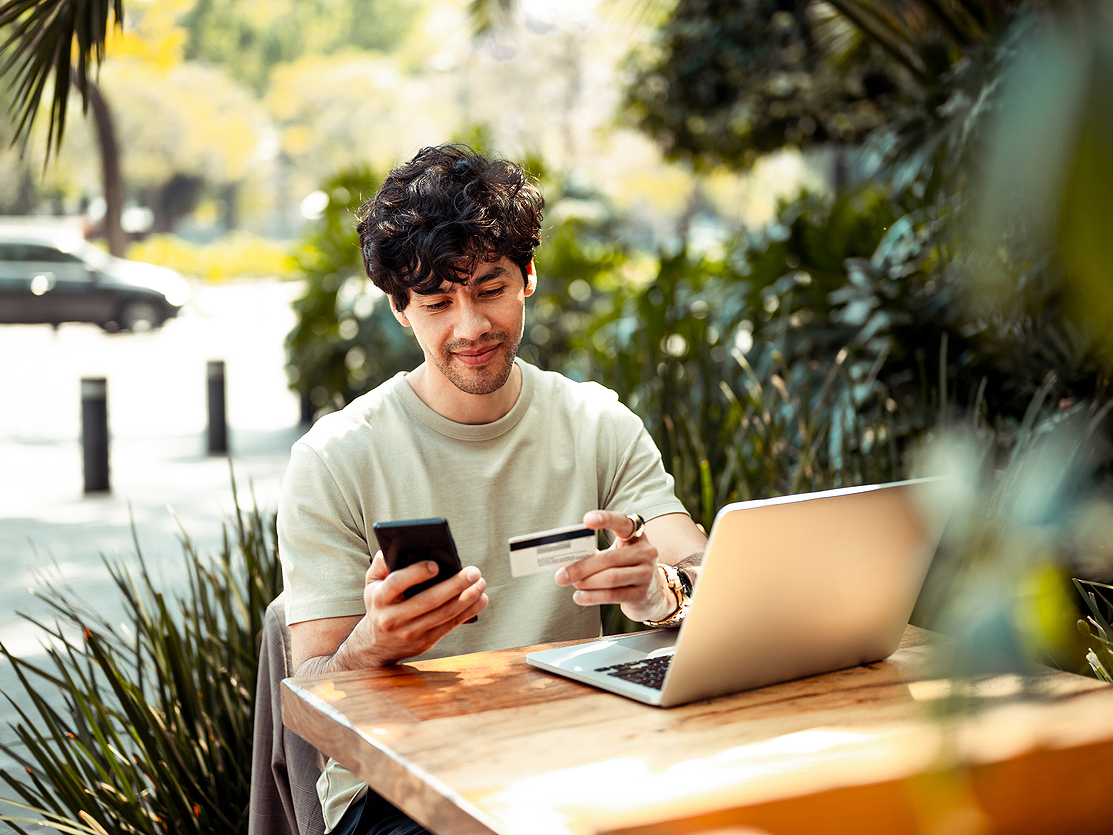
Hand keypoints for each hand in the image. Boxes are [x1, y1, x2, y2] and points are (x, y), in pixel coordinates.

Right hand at [341, 551, 487, 666]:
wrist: (377, 645)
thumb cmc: (380, 604)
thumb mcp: (372, 584)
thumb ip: (380, 565)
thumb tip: (394, 547)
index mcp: (379, 598)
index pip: (397, 583)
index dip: (417, 573)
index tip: (437, 564)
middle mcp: (393, 618)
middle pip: (428, 600)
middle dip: (454, 585)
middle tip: (474, 572)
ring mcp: (410, 632)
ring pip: (443, 614)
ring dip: (467, 599)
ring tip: (481, 584)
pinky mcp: (425, 642)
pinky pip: (450, 626)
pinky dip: (468, 612)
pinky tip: (480, 599)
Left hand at [553, 510, 676, 623]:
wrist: (652, 595)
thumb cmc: (626, 568)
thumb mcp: (617, 554)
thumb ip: (597, 553)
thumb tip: (567, 561)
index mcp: (637, 535)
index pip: (623, 522)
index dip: (606, 519)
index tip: (587, 520)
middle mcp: (646, 552)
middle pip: (609, 558)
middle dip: (582, 567)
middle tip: (561, 574)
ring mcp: (646, 574)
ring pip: (611, 578)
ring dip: (586, 582)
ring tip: (571, 584)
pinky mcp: (642, 594)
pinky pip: (613, 595)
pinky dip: (593, 597)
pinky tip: (579, 597)